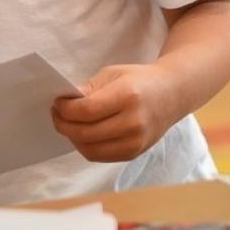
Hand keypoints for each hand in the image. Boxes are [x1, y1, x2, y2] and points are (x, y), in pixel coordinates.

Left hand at [51, 64, 183, 162]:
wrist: (173, 94)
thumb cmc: (140, 80)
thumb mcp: (114, 73)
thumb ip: (89, 89)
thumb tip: (64, 103)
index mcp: (129, 96)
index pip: (86, 111)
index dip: (65, 109)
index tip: (57, 102)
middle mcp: (133, 122)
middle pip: (85, 132)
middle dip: (63, 124)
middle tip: (57, 114)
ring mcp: (135, 141)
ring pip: (89, 149)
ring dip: (72, 138)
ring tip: (68, 125)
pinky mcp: (134, 153)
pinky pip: (100, 156)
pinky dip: (85, 147)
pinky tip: (82, 134)